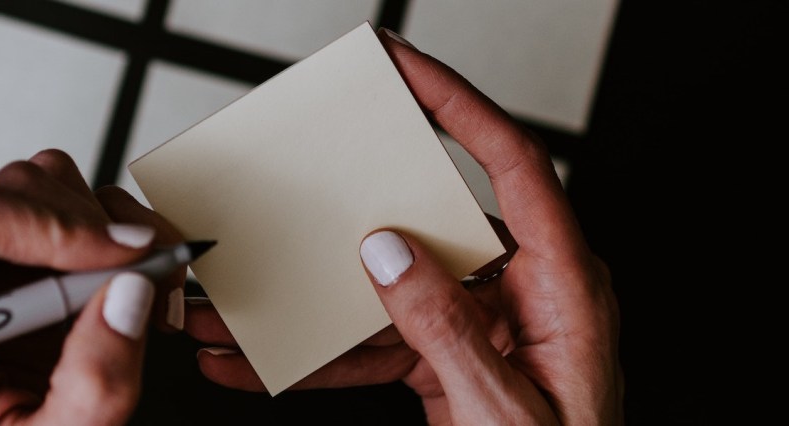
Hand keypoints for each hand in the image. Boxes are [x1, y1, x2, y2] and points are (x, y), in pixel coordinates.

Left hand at [0, 149, 184, 424]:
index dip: (52, 224)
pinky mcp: (9, 259)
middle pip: (14, 192)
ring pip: (44, 186)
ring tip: (145, 288)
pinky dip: (114, 234)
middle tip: (155, 282)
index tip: (123, 257)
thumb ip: (95, 382)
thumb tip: (130, 292)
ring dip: (111, 230)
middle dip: (100, 233)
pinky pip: (63, 206)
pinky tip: (131, 283)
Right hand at [187, 29, 621, 423]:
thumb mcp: (505, 410)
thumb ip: (447, 330)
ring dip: (316, 301)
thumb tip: (388, 255)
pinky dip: (328, 353)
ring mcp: (483, 324)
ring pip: (389, 289)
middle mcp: (522, 291)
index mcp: (563, 287)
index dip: (457, 106)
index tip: (404, 69)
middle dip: (349, 214)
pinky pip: (382, 341)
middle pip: (429, 222)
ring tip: (250, 305)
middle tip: (303, 183)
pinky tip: (272, 361)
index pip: (511, 164)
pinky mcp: (453, 358)